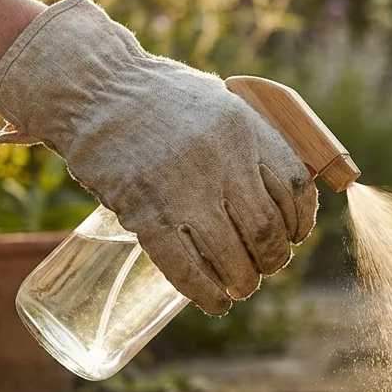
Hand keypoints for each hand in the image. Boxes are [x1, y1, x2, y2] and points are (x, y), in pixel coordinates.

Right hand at [0, 0, 316, 315]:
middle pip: (266, 229)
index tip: (295, 236)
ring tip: (240, 288)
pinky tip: (215, 303)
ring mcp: (183, 189)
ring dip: (243, 282)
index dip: (301, 221)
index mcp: (245, 129)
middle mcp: (221, 160)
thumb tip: (277, 189)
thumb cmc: (156, 96)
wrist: (90, 87)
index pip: (294, 187)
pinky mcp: (145, 213)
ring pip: (232, 255)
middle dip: (272, 258)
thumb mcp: (217, 102)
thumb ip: (248, 141)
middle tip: (265, 268)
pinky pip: (185, 268)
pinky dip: (206, 293)